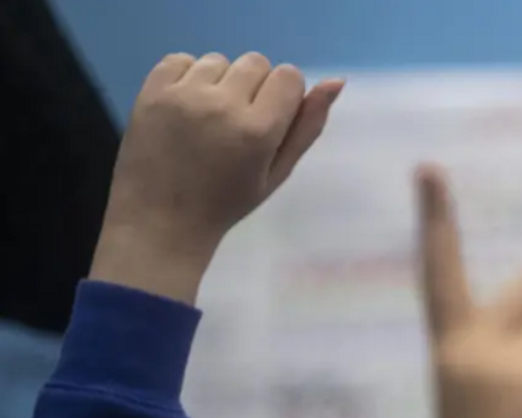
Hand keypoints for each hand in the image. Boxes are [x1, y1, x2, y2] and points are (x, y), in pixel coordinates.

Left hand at [91, 52, 343, 303]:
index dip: (284, 96)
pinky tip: (185, 107)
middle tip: (237, 123)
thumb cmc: (227, 203)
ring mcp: (183, 95)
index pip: (288, 76)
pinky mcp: (152, 91)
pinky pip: (181, 59)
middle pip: (256, 62)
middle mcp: (222, 105)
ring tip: (208, 117)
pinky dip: (187, 77)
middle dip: (254, 86)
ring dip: (220, 82)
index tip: (269, 121)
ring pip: (219, 60)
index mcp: (258, 130)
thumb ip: (307, 127)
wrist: (161, 221)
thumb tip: (336, 81)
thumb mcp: (277, 173)